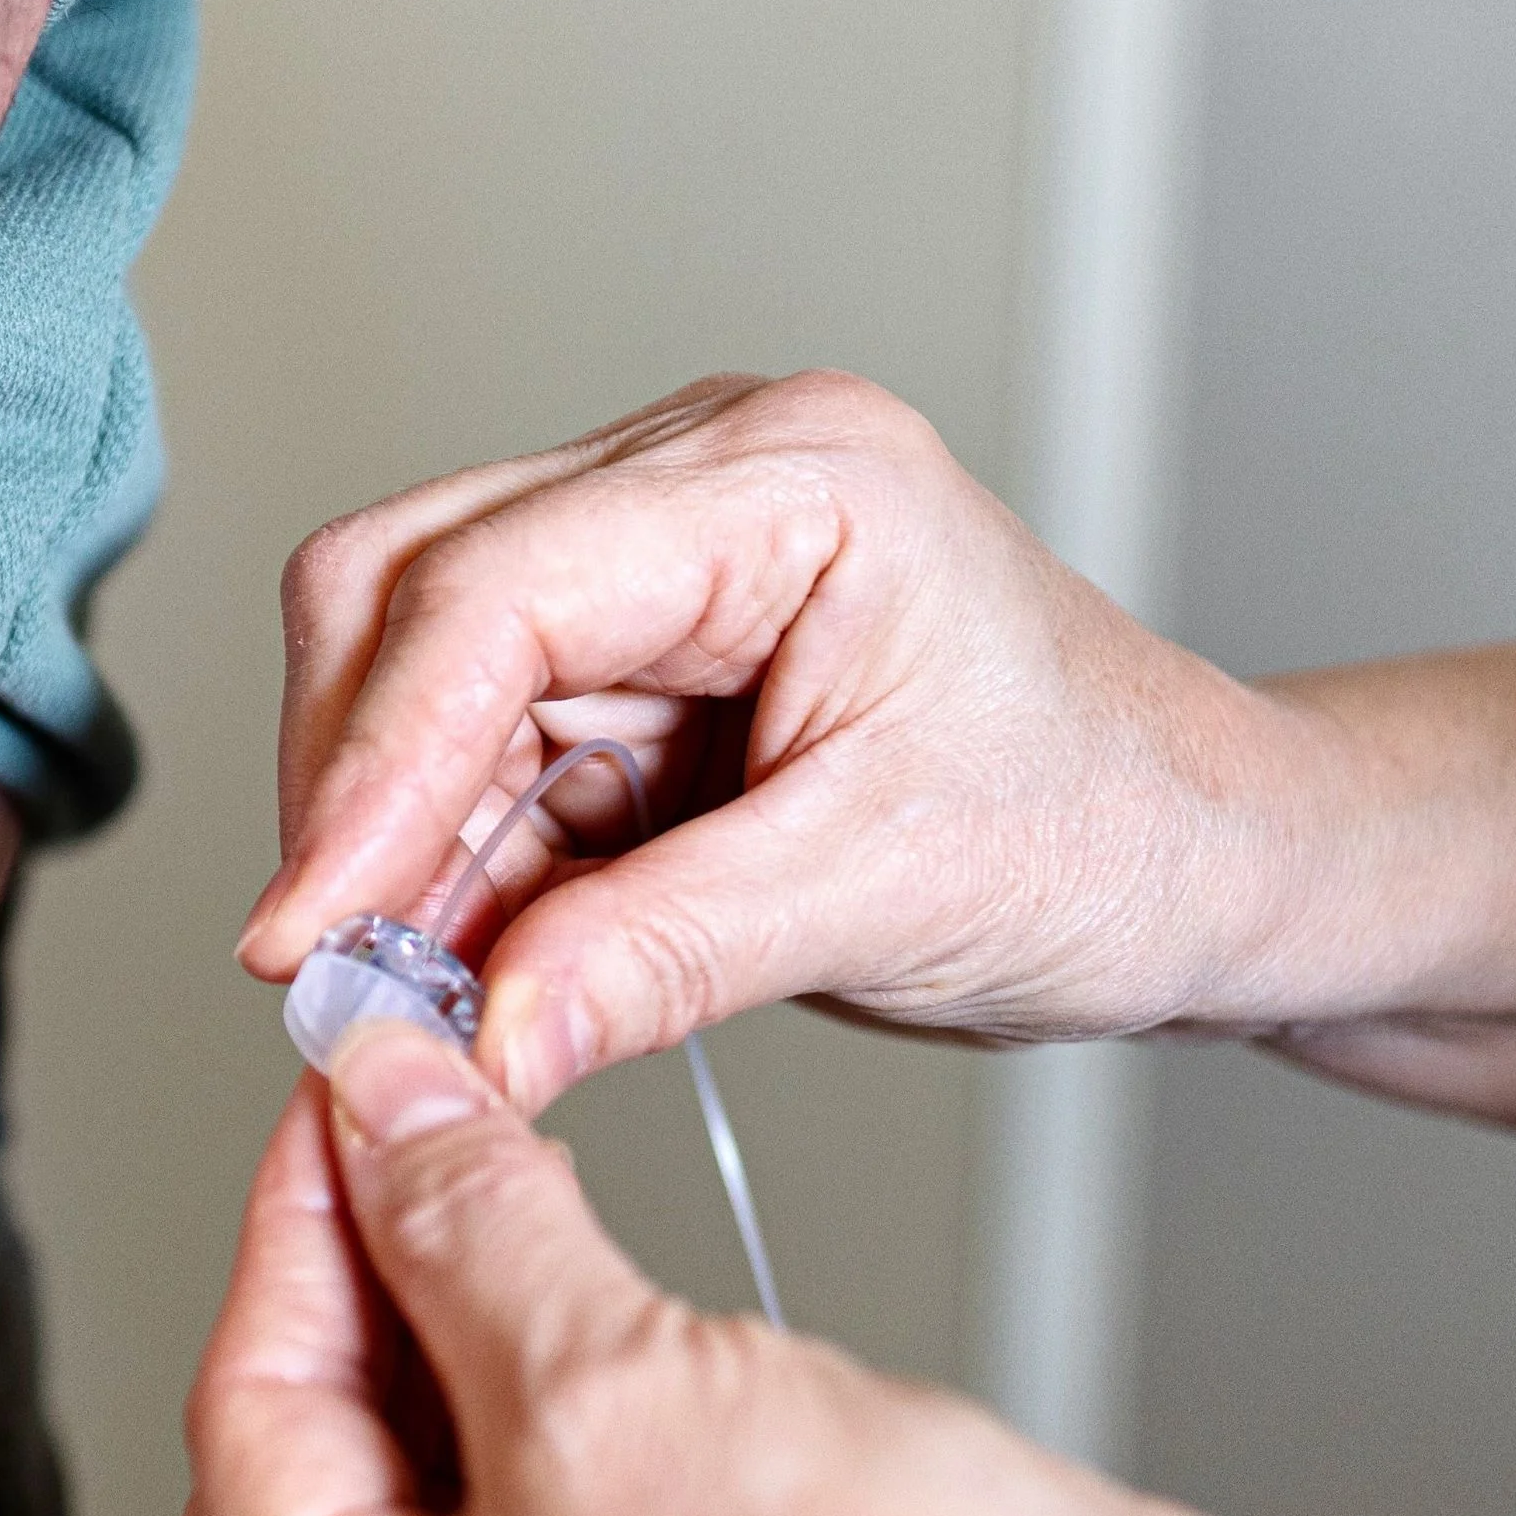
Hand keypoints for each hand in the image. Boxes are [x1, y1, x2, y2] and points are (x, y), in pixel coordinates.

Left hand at [184, 1015, 1402, 1515]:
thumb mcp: (616, 1368)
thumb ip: (461, 1219)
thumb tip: (380, 1110)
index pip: (246, 1426)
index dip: (296, 1220)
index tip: (349, 1089)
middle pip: (326, 1493)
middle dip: (377, 1294)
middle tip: (425, 1126)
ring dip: (476, 1362)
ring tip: (526, 1204)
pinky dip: (567, 1458)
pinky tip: (619, 1341)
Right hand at [239, 371, 1296, 1106]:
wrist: (1206, 862)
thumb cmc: (1112, 832)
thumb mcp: (887, 896)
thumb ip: (663, 956)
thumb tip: (475, 1040)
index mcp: (793, 476)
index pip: (494, 586)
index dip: (375, 765)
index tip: (309, 933)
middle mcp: (707, 476)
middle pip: (411, 589)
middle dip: (357, 790)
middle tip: (336, 977)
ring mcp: (666, 556)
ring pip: (423, 672)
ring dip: (397, 841)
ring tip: (413, 1000)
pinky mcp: (645, 656)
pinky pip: (486, 744)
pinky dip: (454, 862)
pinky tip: (467, 965)